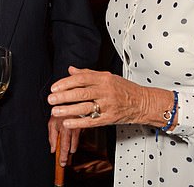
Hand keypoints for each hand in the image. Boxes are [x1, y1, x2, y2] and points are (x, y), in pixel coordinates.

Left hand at [48, 66, 163, 128]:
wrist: (143, 102)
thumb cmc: (125, 89)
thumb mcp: (107, 76)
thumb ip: (88, 73)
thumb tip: (71, 70)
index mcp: (104, 78)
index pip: (81, 78)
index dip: (66, 83)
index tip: (54, 87)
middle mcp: (106, 91)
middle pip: (82, 92)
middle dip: (64, 96)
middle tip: (51, 98)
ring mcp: (108, 105)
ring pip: (85, 107)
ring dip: (68, 110)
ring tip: (55, 111)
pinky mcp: (110, 118)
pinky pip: (92, 122)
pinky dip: (79, 123)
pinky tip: (68, 123)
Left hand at [48, 116, 79, 166]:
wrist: (70, 104)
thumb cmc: (59, 114)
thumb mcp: (51, 124)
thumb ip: (52, 138)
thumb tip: (53, 150)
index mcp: (64, 128)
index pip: (64, 146)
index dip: (63, 156)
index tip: (62, 163)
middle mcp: (73, 129)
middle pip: (72, 148)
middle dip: (67, 155)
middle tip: (64, 160)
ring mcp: (79, 129)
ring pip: (76, 145)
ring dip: (71, 148)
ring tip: (66, 145)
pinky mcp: (83, 128)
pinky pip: (78, 139)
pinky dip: (74, 141)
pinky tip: (70, 137)